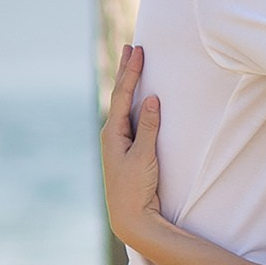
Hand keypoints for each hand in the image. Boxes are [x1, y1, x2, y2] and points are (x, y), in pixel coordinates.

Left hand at [102, 43, 164, 249]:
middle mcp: (112, 134)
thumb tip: (152, 98)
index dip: (131, 72)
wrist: (130, 218)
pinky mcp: (127, 150)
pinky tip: (138, 97)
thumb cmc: (135, 189)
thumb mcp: (145, 156)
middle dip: (127, 71)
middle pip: (120, 95)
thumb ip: (149, 127)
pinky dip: (134, 102)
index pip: (122, 95)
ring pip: (125, 105)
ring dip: (130, 84)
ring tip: (132, 63)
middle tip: (131, 47)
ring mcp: (119, 142)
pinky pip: (131, 118)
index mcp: (112, 133)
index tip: (138, 51)